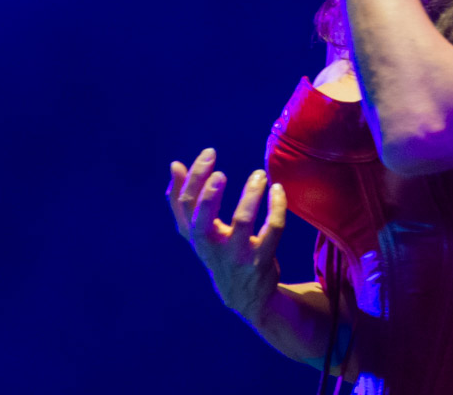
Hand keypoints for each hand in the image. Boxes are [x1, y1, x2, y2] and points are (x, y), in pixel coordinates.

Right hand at [167, 148, 286, 321]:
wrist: (246, 298)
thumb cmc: (220, 253)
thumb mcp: (199, 231)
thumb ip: (186, 200)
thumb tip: (175, 164)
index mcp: (194, 235)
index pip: (184, 205)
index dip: (193, 178)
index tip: (210, 154)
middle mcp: (211, 247)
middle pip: (201, 219)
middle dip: (209, 194)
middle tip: (221, 173)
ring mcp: (236, 255)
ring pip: (242, 221)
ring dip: (251, 194)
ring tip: (259, 174)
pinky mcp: (261, 260)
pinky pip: (272, 229)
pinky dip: (277, 207)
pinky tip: (278, 189)